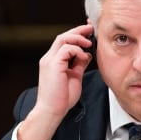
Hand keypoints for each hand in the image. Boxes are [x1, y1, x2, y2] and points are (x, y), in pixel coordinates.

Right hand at [18, 24, 94, 139]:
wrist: (52, 111)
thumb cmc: (61, 99)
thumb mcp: (74, 77)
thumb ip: (79, 64)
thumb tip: (87, 55)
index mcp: (53, 61)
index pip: (64, 41)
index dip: (76, 34)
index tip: (88, 31)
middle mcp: (49, 58)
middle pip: (63, 36)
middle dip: (78, 31)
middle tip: (91, 28)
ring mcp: (49, 61)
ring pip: (63, 38)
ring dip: (78, 38)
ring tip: (89, 42)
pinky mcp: (53, 65)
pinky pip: (66, 49)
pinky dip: (77, 50)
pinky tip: (84, 56)